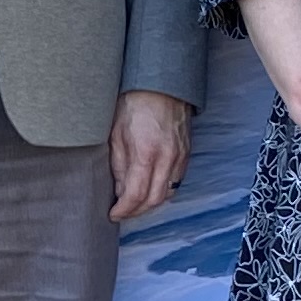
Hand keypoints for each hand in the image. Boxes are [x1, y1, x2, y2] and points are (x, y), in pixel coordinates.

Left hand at [108, 89, 191, 223]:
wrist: (161, 86)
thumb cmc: (134, 105)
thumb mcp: (116, 134)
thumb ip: (118, 165)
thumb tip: (119, 190)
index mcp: (146, 154)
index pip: (136, 195)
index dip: (124, 210)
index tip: (113, 214)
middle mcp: (166, 159)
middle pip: (154, 200)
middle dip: (137, 212)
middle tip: (122, 213)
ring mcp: (180, 157)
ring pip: (168, 193)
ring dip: (151, 203)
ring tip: (134, 204)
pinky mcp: (186, 153)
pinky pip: (176, 181)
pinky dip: (163, 190)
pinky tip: (151, 189)